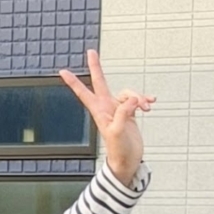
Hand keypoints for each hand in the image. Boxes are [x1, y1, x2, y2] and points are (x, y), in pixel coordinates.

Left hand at [60, 48, 151, 184]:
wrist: (127, 161)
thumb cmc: (119, 150)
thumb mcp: (118, 131)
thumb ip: (124, 113)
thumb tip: (133, 98)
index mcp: (99, 111)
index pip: (84, 93)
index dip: (74, 82)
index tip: (63, 71)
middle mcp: (107, 107)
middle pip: (102, 82)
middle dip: (97, 67)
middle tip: (91, 52)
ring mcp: (119, 109)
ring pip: (128, 92)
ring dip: (139, 97)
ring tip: (147, 107)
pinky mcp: (130, 113)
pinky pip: (138, 100)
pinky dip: (145, 100)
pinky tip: (151, 104)